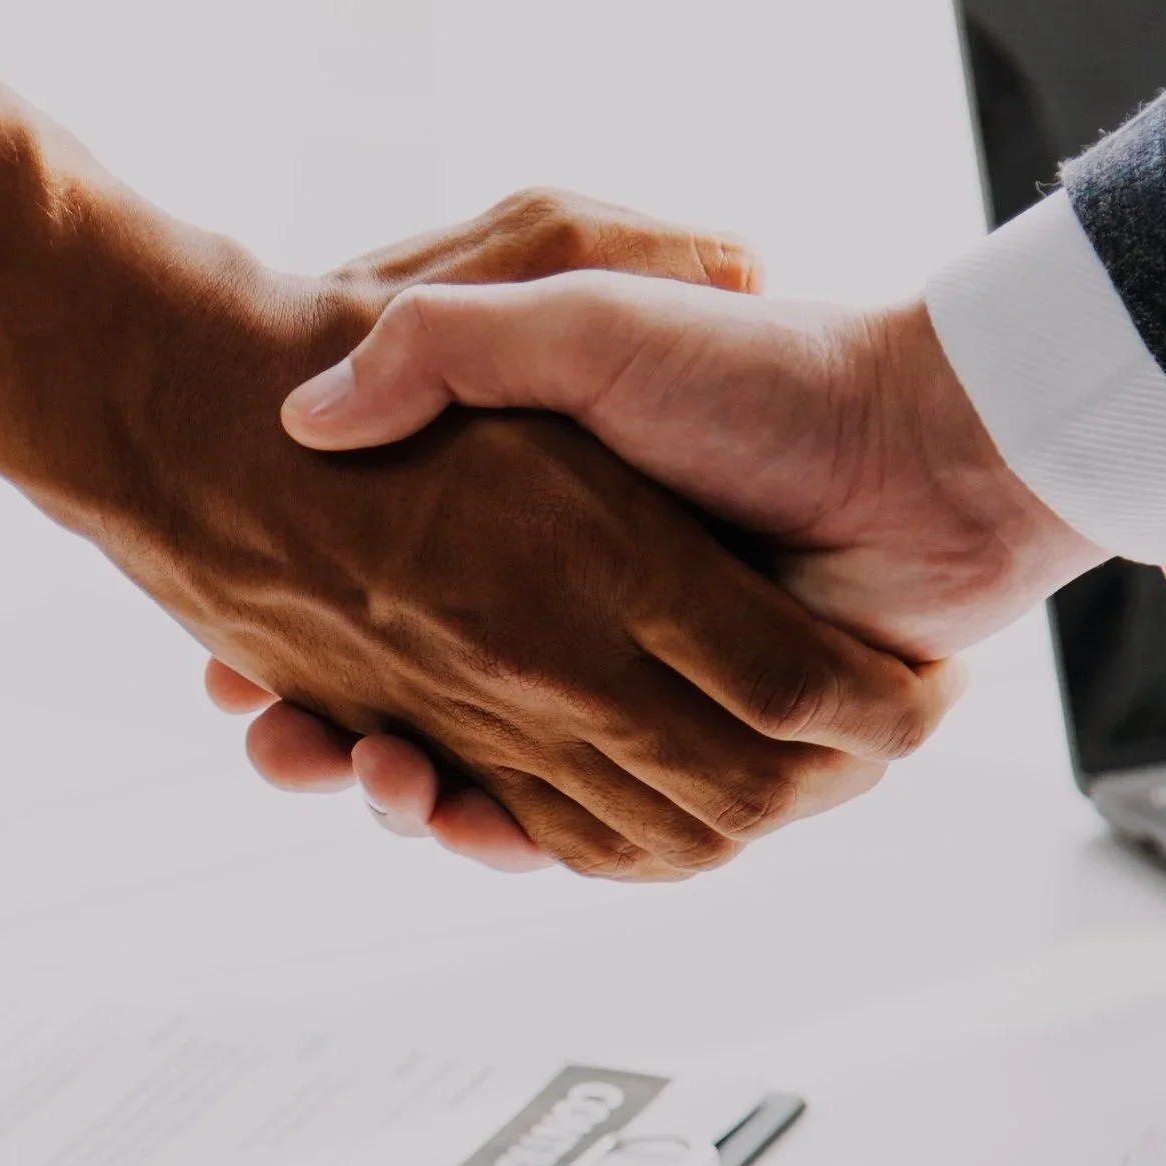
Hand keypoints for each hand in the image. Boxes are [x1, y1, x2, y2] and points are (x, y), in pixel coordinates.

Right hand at [260, 273, 1093, 812]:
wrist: (931, 449)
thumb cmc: (762, 371)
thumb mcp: (581, 323)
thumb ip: (447, 347)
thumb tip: (309, 416)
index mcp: (537, 537)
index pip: (379, 614)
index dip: (298, 654)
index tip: (234, 672)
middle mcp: (577, 624)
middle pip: (416, 718)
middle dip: (332, 740)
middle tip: (278, 739)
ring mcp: (639, 698)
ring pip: (493, 790)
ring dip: (420, 797)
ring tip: (375, 774)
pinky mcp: (709, 762)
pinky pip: (603, 840)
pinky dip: (534, 843)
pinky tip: (470, 824)